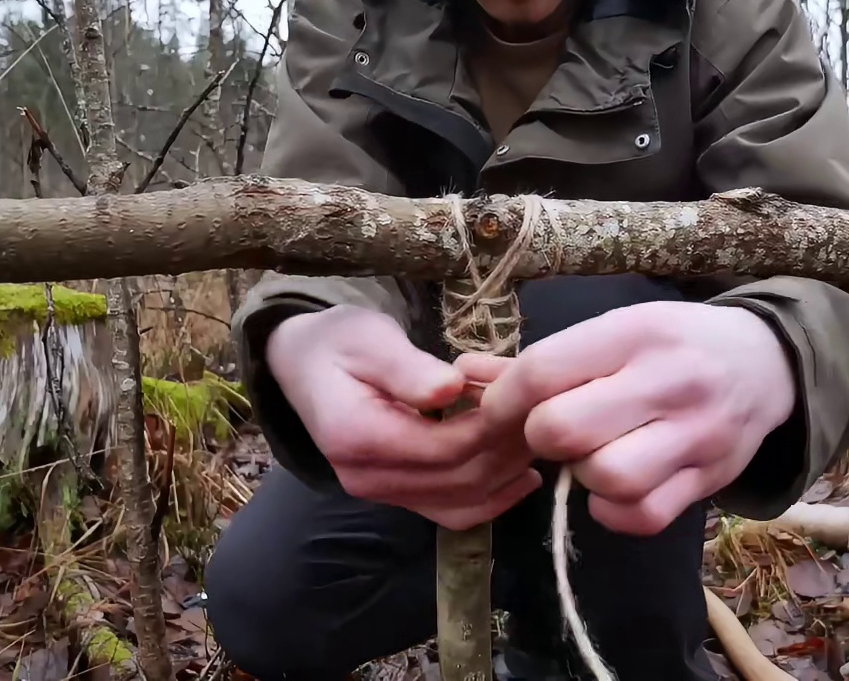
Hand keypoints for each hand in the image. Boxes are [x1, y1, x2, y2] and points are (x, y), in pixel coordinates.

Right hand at [267, 305, 540, 529]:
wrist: (303, 365)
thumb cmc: (339, 342)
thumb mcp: (368, 338)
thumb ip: (407, 368)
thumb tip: (450, 389)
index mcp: (358, 437)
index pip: (445, 448)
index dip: (494, 428)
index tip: (528, 397)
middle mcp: (367, 478)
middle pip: (460, 480)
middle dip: (509, 449)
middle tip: (545, 413)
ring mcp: (381, 493)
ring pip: (462, 504)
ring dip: (507, 474)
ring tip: (540, 437)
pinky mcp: (397, 496)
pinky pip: (451, 511)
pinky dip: (492, 498)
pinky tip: (524, 476)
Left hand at [461, 301, 796, 535]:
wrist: (766, 363)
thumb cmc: (672, 344)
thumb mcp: (614, 331)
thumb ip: (539, 362)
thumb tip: (461, 376)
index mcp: (635, 333)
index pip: (542, 371)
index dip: (502, 402)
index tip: (499, 412)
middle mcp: (670, 381)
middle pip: (563, 429)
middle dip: (542, 438)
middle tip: (553, 433)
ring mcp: (697, 434)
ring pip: (606, 479)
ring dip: (584, 477)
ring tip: (593, 457)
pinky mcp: (711, 480)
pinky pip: (641, 517)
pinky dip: (615, 512)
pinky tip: (615, 488)